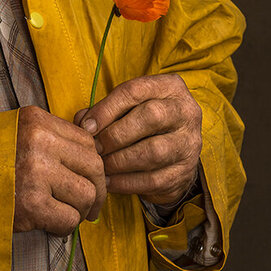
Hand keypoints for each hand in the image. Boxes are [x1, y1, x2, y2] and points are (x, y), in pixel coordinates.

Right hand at [11, 104, 107, 233]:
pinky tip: (51, 226)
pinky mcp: (32, 203)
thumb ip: (50, 139)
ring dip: (81, 210)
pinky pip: (69, 218)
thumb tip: (91, 155)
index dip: (92, 164)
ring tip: (67, 215)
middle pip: (94, 166)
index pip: (86, 140)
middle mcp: (39, 142)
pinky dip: (64, 227)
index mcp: (36, 121)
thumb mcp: (15, 134)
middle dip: (97, 190)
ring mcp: (36, 172)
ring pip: (86, 194)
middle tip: (90, 206)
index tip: (89, 179)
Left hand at [74, 75, 201, 208]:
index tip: (86, 127)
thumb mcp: (127, 108)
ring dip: (119, 161)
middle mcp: (186, 112)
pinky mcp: (185, 172)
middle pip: (150, 117)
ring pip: (153, 151)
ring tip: (101, 166)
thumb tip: (82, 122)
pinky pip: (153, 180)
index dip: (106, 109)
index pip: (135, 90)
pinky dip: (126, 182)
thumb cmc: (142, 124)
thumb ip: (103, 111)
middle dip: (115, 135)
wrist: (174, 154)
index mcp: (170, 87)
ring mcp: (189, 143)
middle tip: (95, 148)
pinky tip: (109, 182)